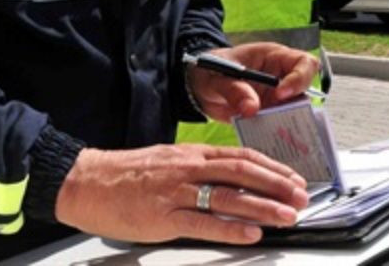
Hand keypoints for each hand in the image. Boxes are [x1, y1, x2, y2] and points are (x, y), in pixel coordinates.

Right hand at [54, 143, 309, 243]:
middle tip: (301, 197)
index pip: (241, 157)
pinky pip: (202, 222)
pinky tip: (251, 233)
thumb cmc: (126, 174)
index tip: (293, 179)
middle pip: (242, 172)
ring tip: (287, 216)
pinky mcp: (163, 216)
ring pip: (228, 196)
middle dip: (276, 185)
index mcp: (191, 154)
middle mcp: (188, 168)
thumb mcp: (168, 162)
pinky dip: (230, 228)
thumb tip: (230, 181)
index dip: (272, 168)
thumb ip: (198, 169)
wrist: (87, 182)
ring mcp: (176, 192)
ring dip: (263, 207)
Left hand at [187, 43, 318, 123]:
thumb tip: (251, 108)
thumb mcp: (216, 77)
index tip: (281, 93)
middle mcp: (281, 77)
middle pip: (306, 89)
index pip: (303, 63)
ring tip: (274, 133)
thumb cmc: (210, 70)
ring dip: (287, 123)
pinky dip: (276, 134)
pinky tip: (267, 141)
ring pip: (296, 111)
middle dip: (298, 105)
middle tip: (279, 116)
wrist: (199, 87)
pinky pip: (280, 125)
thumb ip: (233, 89)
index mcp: (273, 57)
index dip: (299, 77)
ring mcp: (276, 98)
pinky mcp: (269, 115)